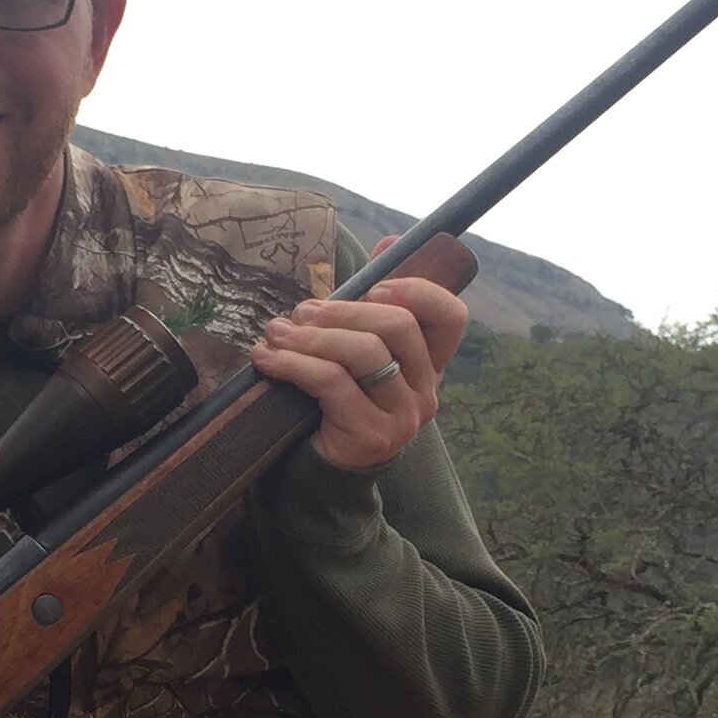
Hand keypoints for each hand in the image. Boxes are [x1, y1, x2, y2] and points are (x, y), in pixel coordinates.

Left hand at [248, 277, 470, 470]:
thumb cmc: (333, 402)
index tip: (376, 284)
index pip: (450, 317)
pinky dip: (293, 365)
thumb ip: (370, 303)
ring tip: (276, 333)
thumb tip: (391, 242)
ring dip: (310, 336)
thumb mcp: (352, 351)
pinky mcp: (370, 437)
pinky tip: (267, 359)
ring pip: (363, 353)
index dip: (418, 290)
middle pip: (398, 326)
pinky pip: (332, 383)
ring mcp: (401, 418)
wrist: (316, 474)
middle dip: (343, 309)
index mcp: (428, 365)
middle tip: (302, 312)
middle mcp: (424, 392)